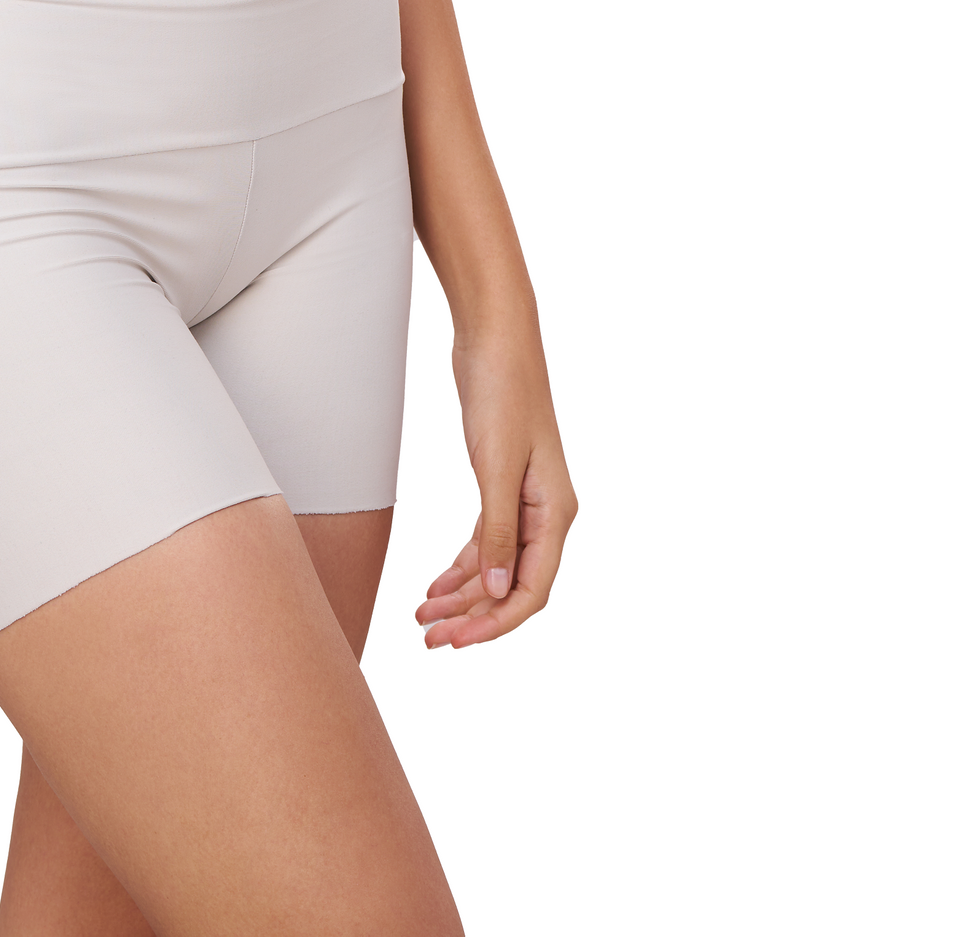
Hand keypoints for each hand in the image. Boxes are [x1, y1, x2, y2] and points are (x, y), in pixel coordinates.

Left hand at [415, 332, 576, 649]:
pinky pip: (486, 540)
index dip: (496, 623)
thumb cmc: (502, 391)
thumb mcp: (496, 464)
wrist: (495, 336)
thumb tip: (498, 591)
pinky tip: (437, 584)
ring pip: (496, 565)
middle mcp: (546, 512)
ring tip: (424, 617)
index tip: (456, 642)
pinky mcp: (502, 483)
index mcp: (555, 513)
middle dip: (473, 616)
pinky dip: (463, 564)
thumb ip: (497, 530)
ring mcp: (525, 499)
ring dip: (463, 594)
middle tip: (429, 638)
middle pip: (512, 585)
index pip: (532, 591)